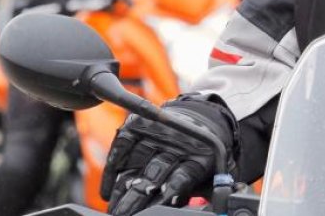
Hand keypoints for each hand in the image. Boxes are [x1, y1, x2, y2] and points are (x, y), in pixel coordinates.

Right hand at [101, 97, 237, 215]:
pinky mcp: (139, 124)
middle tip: (122, 215)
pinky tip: (107, 190)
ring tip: (113, 207)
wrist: (201, 118)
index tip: (149, 214)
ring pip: (135, 163)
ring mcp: (157, 130)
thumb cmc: (204, 155)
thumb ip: (211, 191)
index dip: (163, 198)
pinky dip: (112, 170)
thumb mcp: (213, 172)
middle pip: (153, 174)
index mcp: (199, 157)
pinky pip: (121, 147)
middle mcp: (177, 141)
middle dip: (135, 200)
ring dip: (121, 189)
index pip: (179, 180)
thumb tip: (217, 210)